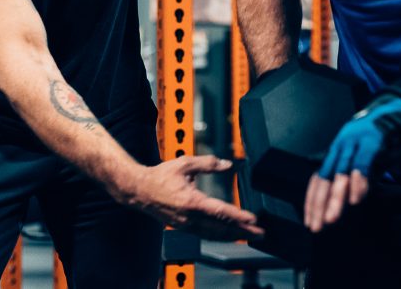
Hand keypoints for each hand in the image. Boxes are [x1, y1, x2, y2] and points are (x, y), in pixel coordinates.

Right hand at [122, 155, 264, 240]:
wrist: (140, 190)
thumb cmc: (161, 176)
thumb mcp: (185, 164)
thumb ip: (208, 163)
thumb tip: (227, 164)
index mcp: (191, 201)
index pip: (220, 211)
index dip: (238, 216)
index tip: (252, 219)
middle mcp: (190, 217)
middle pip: (221, 228)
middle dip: (242, 231)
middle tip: (260, 233)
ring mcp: (186, 225)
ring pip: (214, 234)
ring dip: (233, 236)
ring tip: (249, 236)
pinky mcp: (184, 227)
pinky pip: (206, 235)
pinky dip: (220, 236)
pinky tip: (228, 235)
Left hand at [303, 61, 400, 231]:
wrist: (400, 108)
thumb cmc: (383, 137)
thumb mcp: (364, 158)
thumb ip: (353, 175)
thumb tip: (344, 198)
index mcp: (337, 150)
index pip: (318, 178)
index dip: (313, 201)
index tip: (310, 221)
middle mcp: (340, 145)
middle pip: (325, 178)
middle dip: (319, 204)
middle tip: (316, 226)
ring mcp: (354, 141)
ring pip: (340, 173)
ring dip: (336, 197)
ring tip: (332, 218)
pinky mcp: (372, 139)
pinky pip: (362, 162)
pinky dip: (358, 181)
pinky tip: (356, 199)